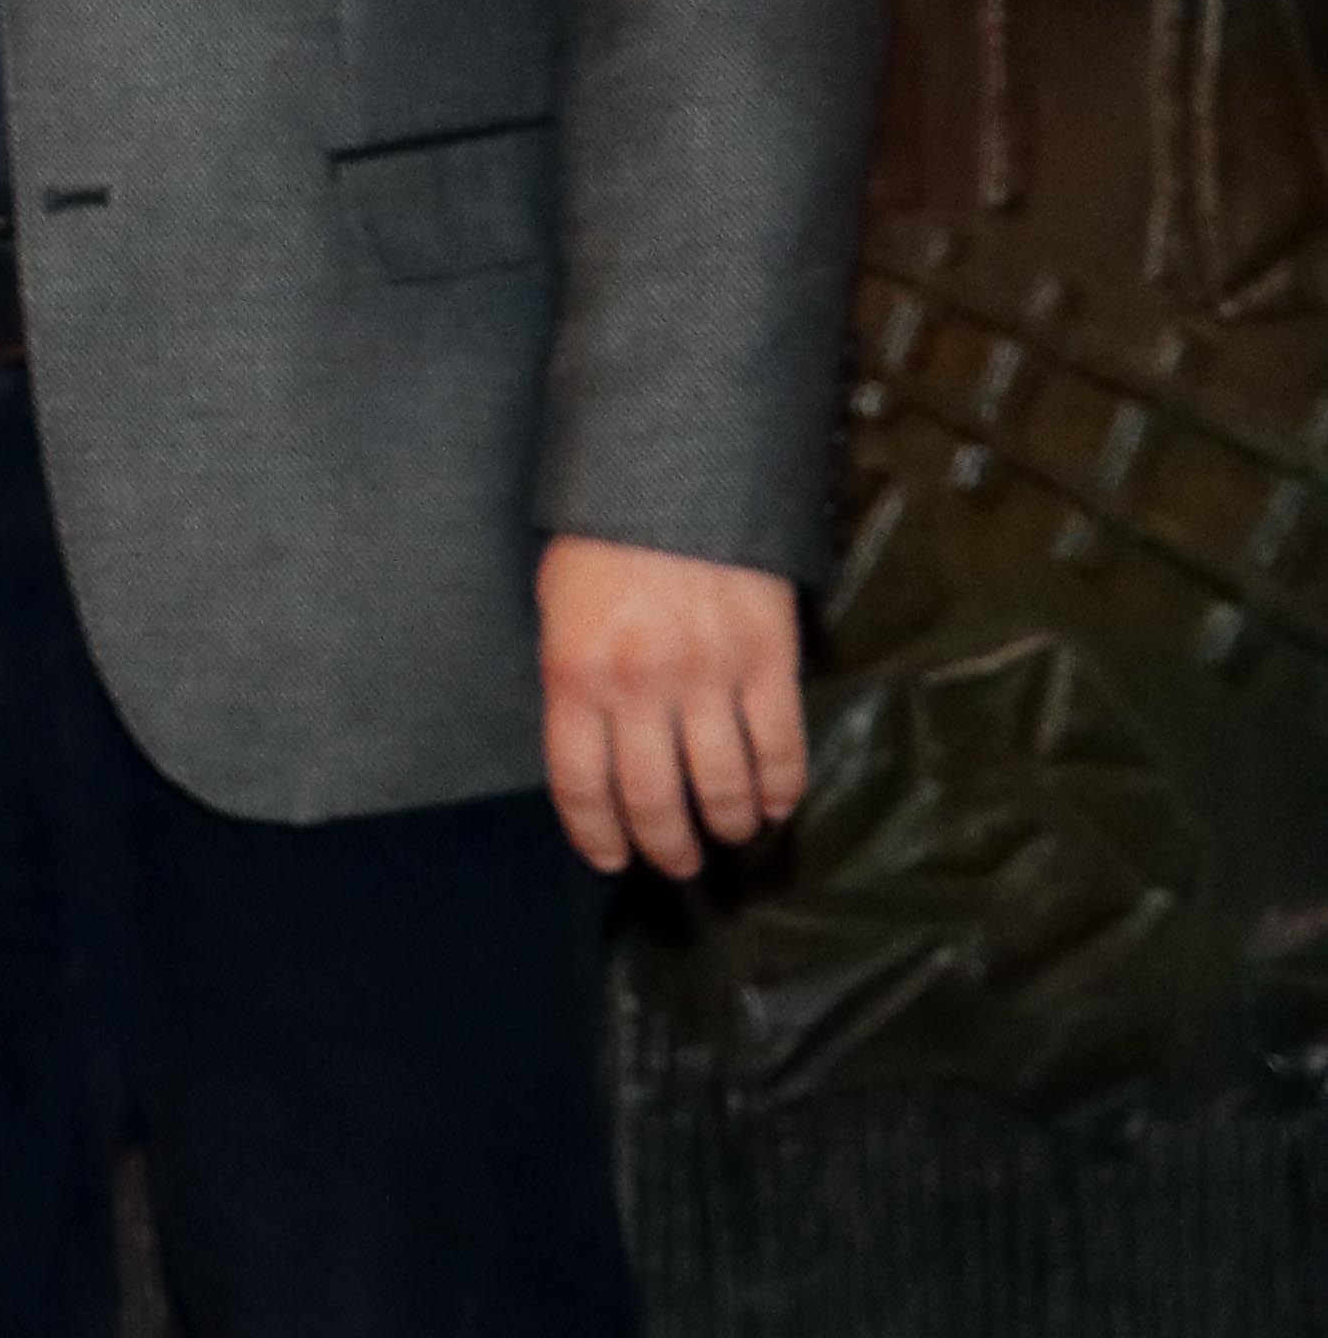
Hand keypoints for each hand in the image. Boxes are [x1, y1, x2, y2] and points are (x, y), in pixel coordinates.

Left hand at [537, 535, 809, 878]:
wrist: (675, 474)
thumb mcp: (557, 608)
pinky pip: (778, 744)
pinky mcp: (768, 661)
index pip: (580, 782)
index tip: (613, 859)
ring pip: (721, 782)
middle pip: (653, 796)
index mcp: (575, 675)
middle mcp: (640, 688)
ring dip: (728, 823)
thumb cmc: (603, 541)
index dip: (598, 833)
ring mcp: (708, 677)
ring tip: (730, 835)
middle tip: (679, 862)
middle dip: (666, 843)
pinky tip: (778, 805)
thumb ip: (572, 679)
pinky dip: (780, 787)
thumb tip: (594, 749)